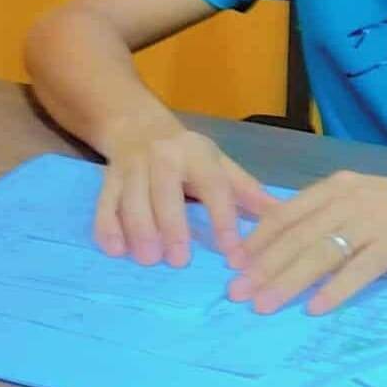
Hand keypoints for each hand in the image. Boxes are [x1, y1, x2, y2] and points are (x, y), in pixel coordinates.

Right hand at [94, 125, 277, 266]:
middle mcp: (164, 157)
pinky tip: (115, 250)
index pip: (214, 186)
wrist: (138, 126)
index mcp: (199, 154)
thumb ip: (246, 191)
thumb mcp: (220, 164)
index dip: (223, 218)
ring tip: (149, 259)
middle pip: (166, 190)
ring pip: (133, 198)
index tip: (231, 251)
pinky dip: (107, 227)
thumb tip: (282, 214)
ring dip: (139, 229)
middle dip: (172, 225)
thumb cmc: (188, 154)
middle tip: (179, 260)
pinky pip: (105, 204)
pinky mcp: (108, 180)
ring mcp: (132, 167)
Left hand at [225, 169, 386, 315]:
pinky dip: (333, 290)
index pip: (287, 214)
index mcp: (337, 187)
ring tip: (263, 305)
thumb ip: (329, 215)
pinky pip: (356, 270)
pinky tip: (314, 309)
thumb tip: (287, 244)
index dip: (258, 240)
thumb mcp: (364, 200)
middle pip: (296, 236)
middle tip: (236, 293)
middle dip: (262, 266)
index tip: (233, 265)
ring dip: (287, 282)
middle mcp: (349, 199)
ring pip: (319, 254)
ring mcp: (372, 221)